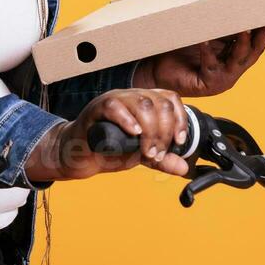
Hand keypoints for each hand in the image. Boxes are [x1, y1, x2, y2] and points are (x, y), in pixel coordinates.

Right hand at [23, 88, 190, 181]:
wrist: (80, 156)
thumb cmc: (108, 151)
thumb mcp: (141, 155)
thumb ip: (162, 159)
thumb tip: (184, 167)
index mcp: (144, 103)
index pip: (170, 99)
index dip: (179, 119)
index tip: (179, 141)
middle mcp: (131, 97)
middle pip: (158, 103)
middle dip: (164, 132)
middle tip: (157, 153)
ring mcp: (114, 101)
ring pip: (141, 104)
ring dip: (150, 131)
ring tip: (146, 151)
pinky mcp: (96, 109)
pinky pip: (114, 107)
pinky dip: (127, 120)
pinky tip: (134, 134)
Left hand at [132, 24, 264, 96]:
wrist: (156, 70)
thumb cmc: (179, 49)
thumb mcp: (204, 33)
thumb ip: (219, 23)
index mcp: (235, 56)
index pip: (256, 41)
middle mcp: (233, 69)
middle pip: (254, 51)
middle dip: (262, 35)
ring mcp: (222, 79)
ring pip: (237, 60)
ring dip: (242, 44)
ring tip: (243, 29)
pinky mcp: (208, 85)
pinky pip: (210, 65)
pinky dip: (209, 51)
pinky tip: (206, 40)